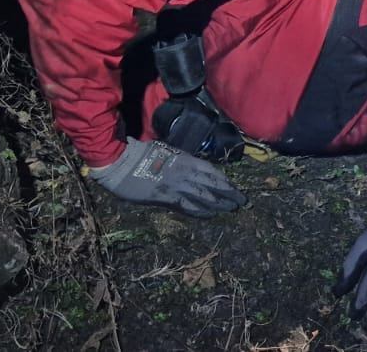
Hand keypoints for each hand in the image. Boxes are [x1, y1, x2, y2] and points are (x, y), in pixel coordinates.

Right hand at [89, 137, 245, 217]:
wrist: (123, 162)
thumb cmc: (142, 154)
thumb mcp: (166, 152)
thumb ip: (180, 161)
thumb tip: (191, 169)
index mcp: (185, 159)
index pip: (211, 171)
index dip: (224, 180)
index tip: (235, 187)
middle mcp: (185, 172)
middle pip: (213, 184)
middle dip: (228, 193)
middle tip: (243, 201)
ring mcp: (176, 185)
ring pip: (204, 195)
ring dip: (220, 203)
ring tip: (232, 209)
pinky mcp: (165, 197)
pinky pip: (187, 205)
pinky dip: (200, 211)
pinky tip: (210, 215)